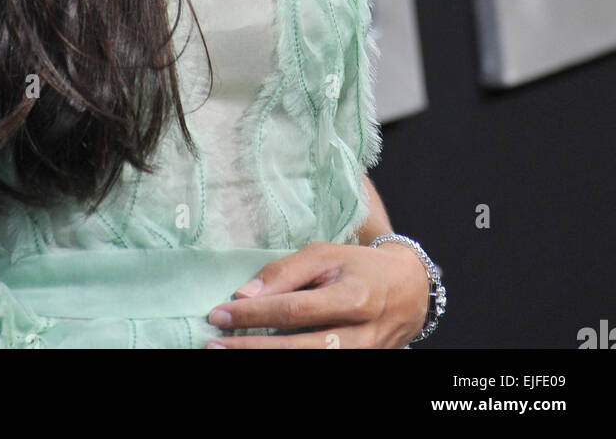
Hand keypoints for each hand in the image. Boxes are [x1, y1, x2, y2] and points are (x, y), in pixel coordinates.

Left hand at [204, 240, 429, 348]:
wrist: (410, 292)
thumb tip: (244, 294)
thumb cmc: (360, 267)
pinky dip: (287, 363)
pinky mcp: (361, 367)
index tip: (219, 314)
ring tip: (230, 353)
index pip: (293, 310)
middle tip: (213, 345)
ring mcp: (362, 358)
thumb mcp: (326, 255)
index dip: (254, 315)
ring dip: (265, 359)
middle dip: (251, 348)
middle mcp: (359, 336)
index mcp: (353, 298)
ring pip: (308, 364)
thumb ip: (285, 272)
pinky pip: (320, 368)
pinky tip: (259, 355)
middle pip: (297, 348)